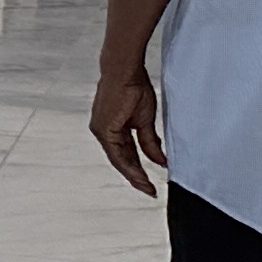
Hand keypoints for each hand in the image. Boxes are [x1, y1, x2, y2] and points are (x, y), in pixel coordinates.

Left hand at [89, 65, 165, 195]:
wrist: (125, 70)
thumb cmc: (134, 87)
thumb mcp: (145, 120)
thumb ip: (149, 141)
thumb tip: (159, 159)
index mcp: (112, 128)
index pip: (126, 154)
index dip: (138, 168)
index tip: (149, 182)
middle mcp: (103, 131)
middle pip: (121, 159)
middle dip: (136, 176)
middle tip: (149, 190)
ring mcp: (101, 130)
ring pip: (118, 159)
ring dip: (134, 174)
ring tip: (147, 187)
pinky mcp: (103, 129)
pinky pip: (117, 153)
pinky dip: (129, 165)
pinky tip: (140, 175)